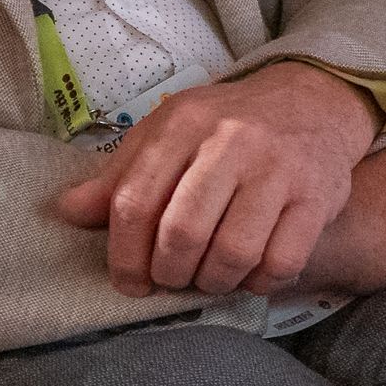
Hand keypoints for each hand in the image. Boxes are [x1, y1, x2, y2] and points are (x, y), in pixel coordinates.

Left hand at [51, 62, 377, 295]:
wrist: (312, 102)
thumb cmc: (226, 125)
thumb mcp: (166, 132)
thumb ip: (119, 174)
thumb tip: (67, 212)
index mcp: (184, 122)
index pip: (135, 201)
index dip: (124, 255)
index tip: (128, 281)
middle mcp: (232, 141)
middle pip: (182, 233)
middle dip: (169, 274)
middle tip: (170, 280)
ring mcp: (279, 170)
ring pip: (233, 254)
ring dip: (213, 283)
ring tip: (208, 278)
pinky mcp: (317, 197)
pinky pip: (280, 263)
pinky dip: (257, 283)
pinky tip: (248, 274)